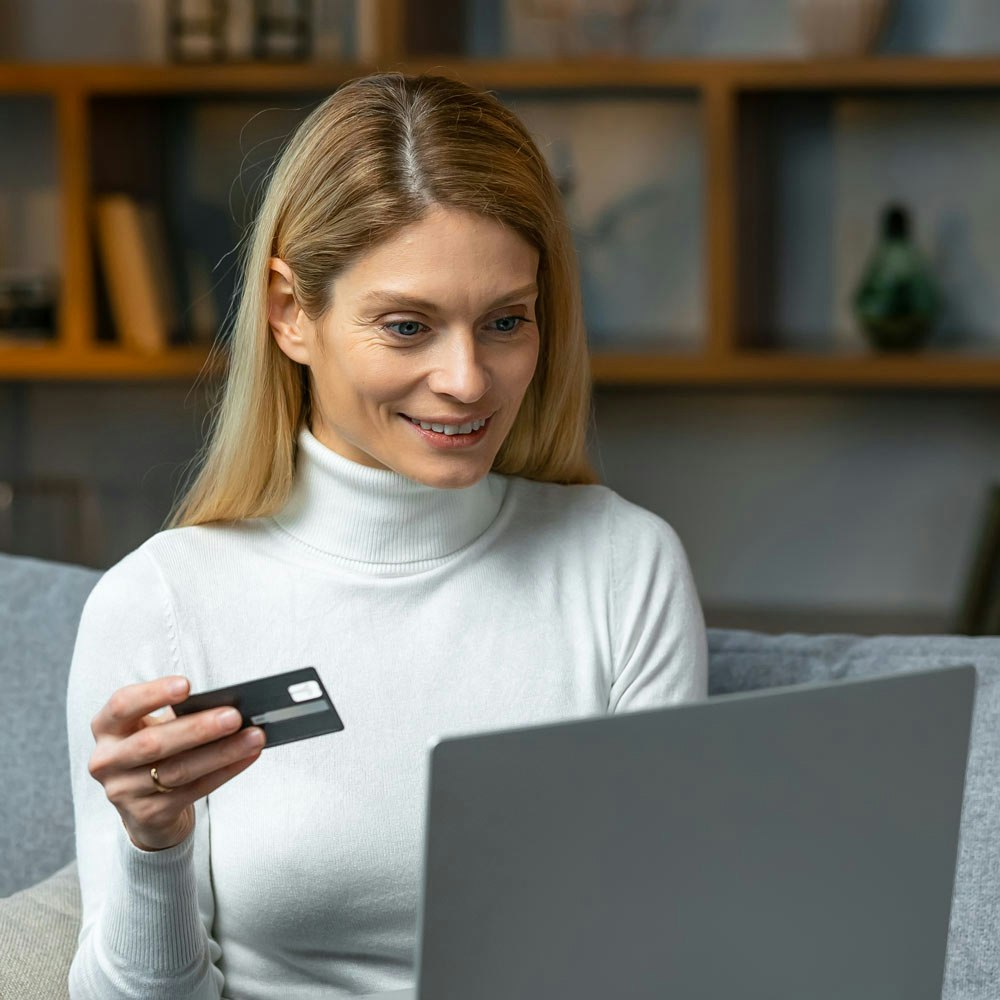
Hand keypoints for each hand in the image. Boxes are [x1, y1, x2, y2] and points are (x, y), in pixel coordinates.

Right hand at [88, 675, 265, 850]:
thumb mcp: (155, 727)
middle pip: (153, 743)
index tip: (186, 686)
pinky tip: (248, 756)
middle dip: (198, 728)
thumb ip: (178, 715)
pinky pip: (193, 791)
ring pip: (178, 770)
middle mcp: (108, 760)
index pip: (122, 706)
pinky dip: (225, 771)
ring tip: (253, 736)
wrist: (144, 806)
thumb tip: (227, 703)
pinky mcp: (147, 814)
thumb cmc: (156, 751)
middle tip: (235, 716)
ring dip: (221, 752)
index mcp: (107, 728)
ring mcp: (124, 791)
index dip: (153, 694)